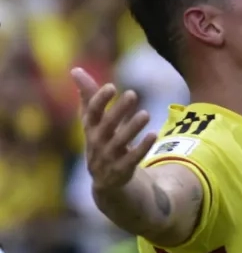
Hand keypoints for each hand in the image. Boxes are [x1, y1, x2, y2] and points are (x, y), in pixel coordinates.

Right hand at [71, 67, 156, 191]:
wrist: (106, 183)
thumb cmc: (102, 143)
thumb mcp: (94, 122)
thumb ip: (89, 97)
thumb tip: (75, 70)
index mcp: (90, 130)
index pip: (91, 113)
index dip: (99, 100)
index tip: (111, 86)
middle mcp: (97, 144)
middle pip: (106, 126)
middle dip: (118, 111)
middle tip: (133, 93)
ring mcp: (108, 159)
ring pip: (119, 143)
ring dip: (132, 128)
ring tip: (146, 113)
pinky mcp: (121, 171)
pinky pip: (132, 159)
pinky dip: (142, 147)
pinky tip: (154, 134)